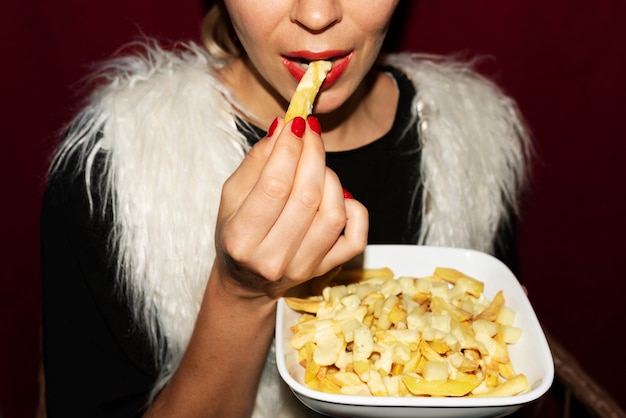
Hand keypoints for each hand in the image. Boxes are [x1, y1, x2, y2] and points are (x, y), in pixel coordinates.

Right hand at [214, 116, 367, 298]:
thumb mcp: (232, 197)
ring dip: (330, 178)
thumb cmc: (237, 234)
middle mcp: (272, 258)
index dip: (289, 149)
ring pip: (333, 214)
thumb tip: (282, 128)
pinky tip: (339, 197)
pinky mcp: (325, 270)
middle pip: (307, 196)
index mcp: (241, 239)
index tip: (295, 124)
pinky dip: (355, 210)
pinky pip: (355, 237)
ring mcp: (303, 267)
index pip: (274, 185)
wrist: (246, 281)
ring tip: (316, 166)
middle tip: (310, 132)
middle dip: (313, 154)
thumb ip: (256, 161)